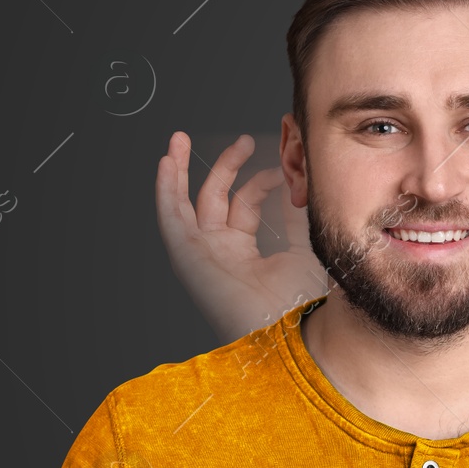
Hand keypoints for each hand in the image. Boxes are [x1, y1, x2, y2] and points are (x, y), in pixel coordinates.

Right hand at [155, 131, 329, 343]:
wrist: (290, 329)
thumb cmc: (300, 303)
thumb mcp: (303, 248)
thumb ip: (294, 217)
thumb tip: (297, 185)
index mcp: (244, 252)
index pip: (243, 204)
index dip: (259, 180)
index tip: (282, 165)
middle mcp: (219, 252)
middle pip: (213, 198)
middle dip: (224, 166)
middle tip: (243, 140)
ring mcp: (202, 254)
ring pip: (184, 203)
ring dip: (181, 169)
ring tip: (181, 138)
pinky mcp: (188, 258)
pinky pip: (171, 219)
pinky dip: (166, 189)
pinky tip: (168, 162)